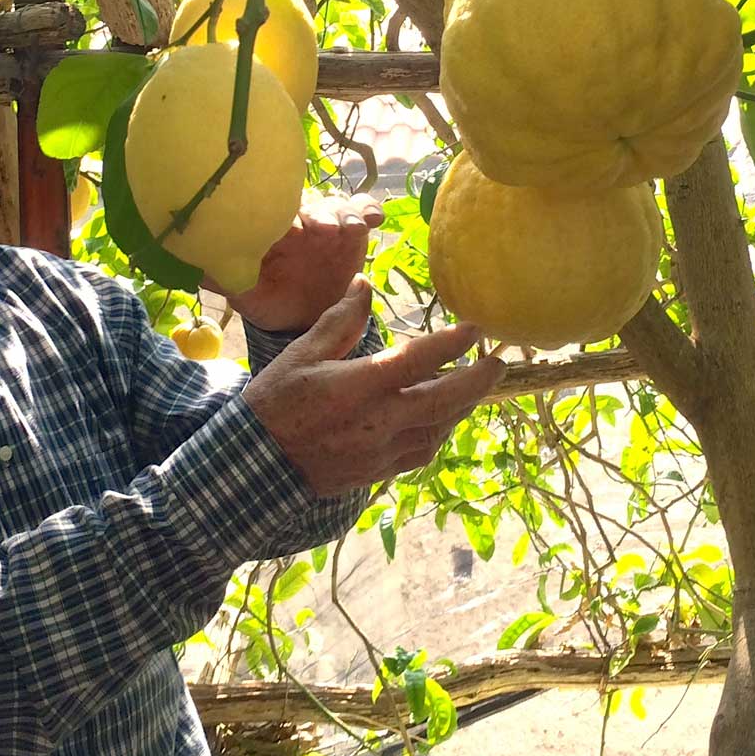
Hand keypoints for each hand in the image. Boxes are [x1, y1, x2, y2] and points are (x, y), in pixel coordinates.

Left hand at [214, 194, 385, 334]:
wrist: (301, 316)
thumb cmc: (266, 296)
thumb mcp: (241, 289)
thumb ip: (218, 274)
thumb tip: (184, 264)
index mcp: (268, 228)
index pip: (273, 214)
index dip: (280, 220)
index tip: (287, 233)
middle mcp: (297, 219)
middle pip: (308, 207)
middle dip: (316, 216)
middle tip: (321, 230)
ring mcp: (326, 222)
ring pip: (336, 208)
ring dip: (345, 215)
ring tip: (351, 230)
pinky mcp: (351, 232)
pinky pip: (362, 213)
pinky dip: (368, 211)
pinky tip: (376, 218)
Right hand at [241, 276, 506, 497]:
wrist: (256, 466)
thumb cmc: (275, 402)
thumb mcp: (301, 353)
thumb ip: (340, 321)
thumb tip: (366, 283)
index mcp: (358, 386)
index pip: (418, 360)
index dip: (452, 342)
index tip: (476, 327)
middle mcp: (377, 421)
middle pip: (444, 401)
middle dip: (477, 381)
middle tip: (498, 363)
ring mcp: (381, 451)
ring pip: (439, 429)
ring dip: (461, 407)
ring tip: (475, 386)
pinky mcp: (379, 472)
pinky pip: (422, 453)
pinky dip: (439, 433)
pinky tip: (443, 418)